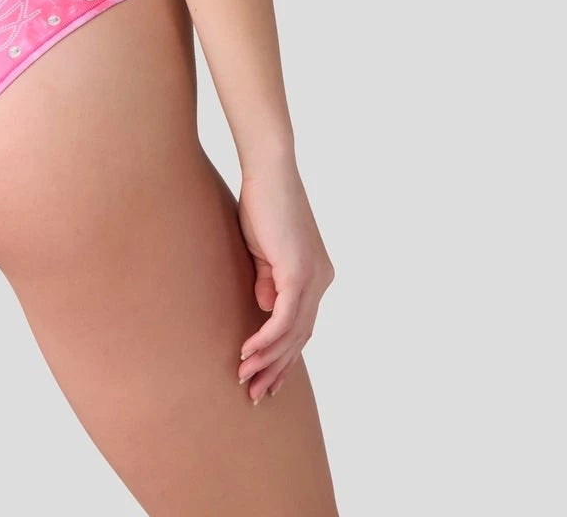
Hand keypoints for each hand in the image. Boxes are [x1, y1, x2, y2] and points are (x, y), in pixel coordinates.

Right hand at [235, 165, 334, 403]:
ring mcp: (313, 278)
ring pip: (292, 334)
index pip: (301, 327)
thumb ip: (268, 280)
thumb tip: (266, 309)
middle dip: (276, 369)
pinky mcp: (298, 273)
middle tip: (254, 393)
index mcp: (316, 276)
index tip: (264, 377)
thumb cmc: (264, 203)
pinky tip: (248, 353)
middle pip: (300, 338)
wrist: (270, 173)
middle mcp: (321, 281)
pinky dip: (266, 339)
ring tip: (245, 379)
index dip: (283, 355)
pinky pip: (284, 318)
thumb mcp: (265, 251)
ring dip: (267, 360)